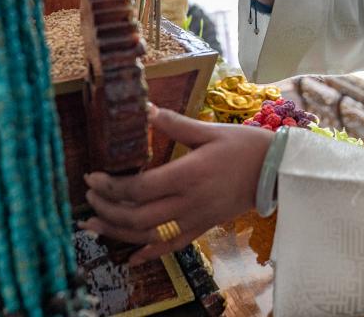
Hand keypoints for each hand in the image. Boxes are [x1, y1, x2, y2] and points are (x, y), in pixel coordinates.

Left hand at [80, 104, 273, 265]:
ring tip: (92, 225)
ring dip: (117, 232)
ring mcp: (195, 219)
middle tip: (88, 198)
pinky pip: (171, 246)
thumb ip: (175, 123)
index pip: (139, 188)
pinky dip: (148, 254)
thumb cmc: (244, 146)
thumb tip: (145, 108)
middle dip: (106, 209)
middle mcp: (189, 202)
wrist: (276, 171)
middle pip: (137, 216)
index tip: (92, 176)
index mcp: (188, 175)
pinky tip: (130, 256)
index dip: (110, 186)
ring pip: (148, 236)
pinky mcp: (203, 227)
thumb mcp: (210, 130)